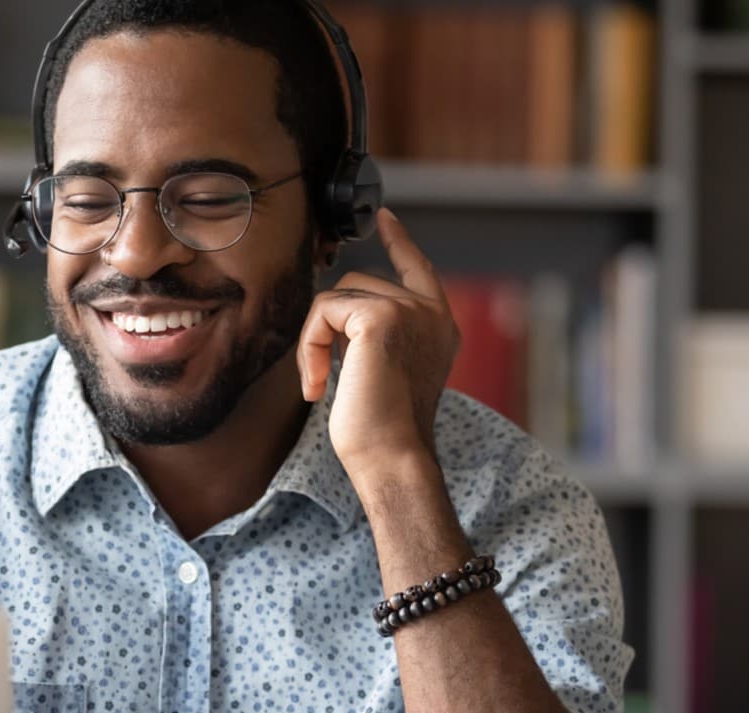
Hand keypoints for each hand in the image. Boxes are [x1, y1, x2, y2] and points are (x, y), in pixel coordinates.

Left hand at [297, 207, 458, 475]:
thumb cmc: (382, 433)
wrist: (392, 458)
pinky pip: (323, 311)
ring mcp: (410, 310)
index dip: (399, 242)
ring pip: (336, 297)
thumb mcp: (385, 373)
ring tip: (320, 384)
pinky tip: (317, 385)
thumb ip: (376, 336)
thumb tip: (337, 311)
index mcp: (439, 327)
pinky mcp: (381, 316)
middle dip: (327, 329)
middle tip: (320, 379)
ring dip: (314, 341)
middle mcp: (431, 313)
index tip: (384, 217)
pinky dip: (308, 346)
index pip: (418, 269)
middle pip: (357, 285)